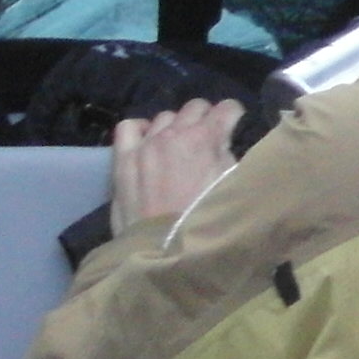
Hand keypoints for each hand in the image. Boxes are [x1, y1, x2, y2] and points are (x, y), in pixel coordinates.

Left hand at [108, 98, 243, 232]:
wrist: (164, 251)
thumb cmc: (205, 222)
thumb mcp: (232, 188)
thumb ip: (229, 158)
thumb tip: (223, 144)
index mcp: (206, 138)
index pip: (227, 108)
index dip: (234, 117)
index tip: (234, 127)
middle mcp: (175, 133)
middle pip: (195, 107)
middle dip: (206, 118)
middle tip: (209, 141)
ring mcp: (146, 143)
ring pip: (165, 117)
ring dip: (176, 127)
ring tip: (179, 147)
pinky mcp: (123, 158)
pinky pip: (129, 127)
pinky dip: (142, 130)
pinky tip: (148, 141)